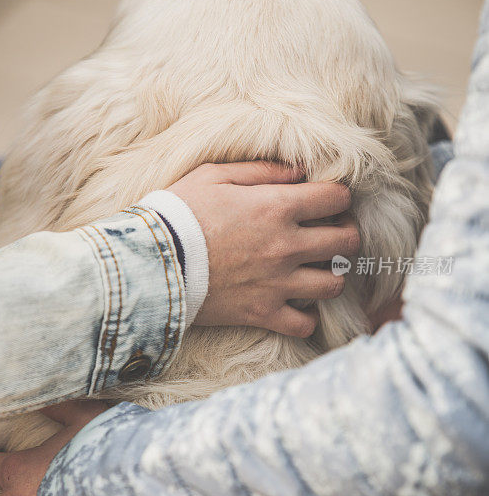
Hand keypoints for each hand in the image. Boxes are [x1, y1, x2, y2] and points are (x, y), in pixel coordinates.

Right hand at [170, 161, 358, 336]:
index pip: (337, 199)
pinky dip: (306, 317)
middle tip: (329, 233)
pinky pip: (305, 325)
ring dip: (330, 274)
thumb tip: (299, 171)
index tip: (328, 200)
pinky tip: (296, 304)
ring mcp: (277, 283)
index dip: (338, 197)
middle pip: (346, 242)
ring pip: (334, 284)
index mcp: (276, 207)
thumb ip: (262, 171)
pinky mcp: (262, 313)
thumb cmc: (178, 213)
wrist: (149, 263)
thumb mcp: (214, 176)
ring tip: (314, 269)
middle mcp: (285, 246)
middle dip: (344, 234)